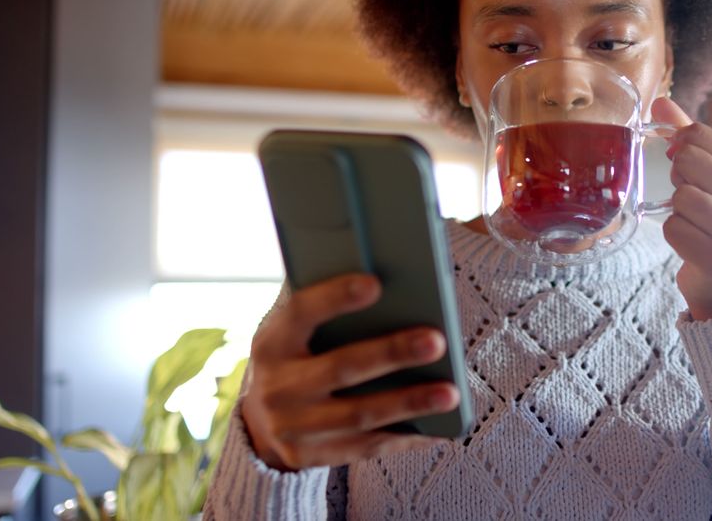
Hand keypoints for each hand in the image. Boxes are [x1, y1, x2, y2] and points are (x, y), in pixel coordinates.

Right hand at [241, 273, 458, 470]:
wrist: (261, 420)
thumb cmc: (296, 355)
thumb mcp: (293, 328)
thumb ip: (322, 298)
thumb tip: (369, 255)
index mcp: (274, 341)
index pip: (301, 312)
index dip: (336, 298)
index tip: (375, 283)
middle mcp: (277, 386)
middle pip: (341, 368)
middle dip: (391, 353)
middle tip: (436, 341)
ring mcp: (292, 426)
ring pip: (359, 415)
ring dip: (409, 403)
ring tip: (451, 392)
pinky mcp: (309, 456)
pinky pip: (365, 447)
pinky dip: (405, 438)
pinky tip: (438, 428)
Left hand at [652, 97, 711, 320]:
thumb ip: (688, 139)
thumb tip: (660, 103)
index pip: (700, 136)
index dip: (681, 148)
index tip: (685, 166)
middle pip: (689, 162)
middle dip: (678, 178)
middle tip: (688, 196)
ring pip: (681, 198)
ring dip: (675, 210)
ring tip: (691, 221)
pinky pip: (674, 229)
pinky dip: (672, 234)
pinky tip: (689, 241)